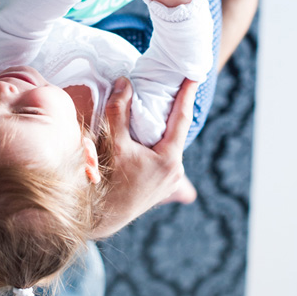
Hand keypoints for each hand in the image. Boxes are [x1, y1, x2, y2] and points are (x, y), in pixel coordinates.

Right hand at [92, 77, 197, 236]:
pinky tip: (150, 136)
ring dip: (165, 129)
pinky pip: (163, 157)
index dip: (186, 94)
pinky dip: (158, 143)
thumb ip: (119, 112)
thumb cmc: (107, 183)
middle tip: (177, 86)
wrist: (102, 219)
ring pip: (170, 146)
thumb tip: (124, 82)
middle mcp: (175, 172)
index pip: (181, 118)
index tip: (194, 76)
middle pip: (177, 133)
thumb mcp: (114, 144)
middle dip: (176, 111)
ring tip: (162, 108)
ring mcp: (169, 182)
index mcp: (170, 160)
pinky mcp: (161, 187)